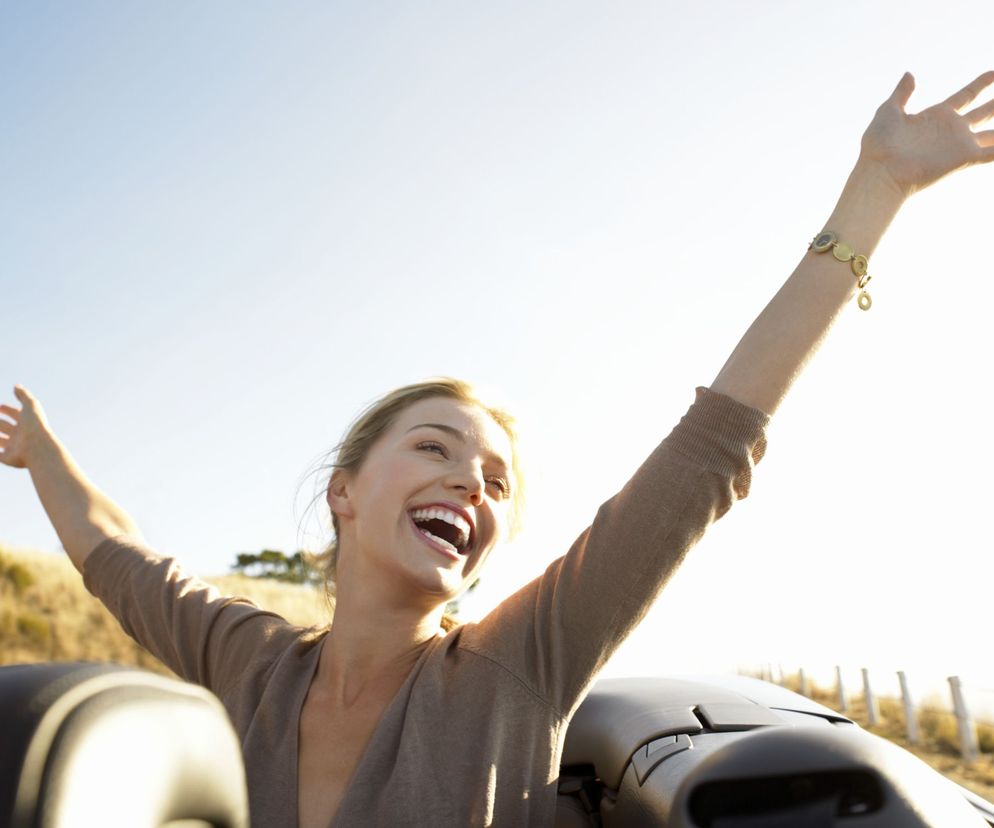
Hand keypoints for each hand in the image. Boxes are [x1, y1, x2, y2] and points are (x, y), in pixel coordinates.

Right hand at [0, 386, 51, 468]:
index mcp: (27, 422)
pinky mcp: (8, 458)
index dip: (7, 409)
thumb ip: (24, 395)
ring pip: (0, 441)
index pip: (16, 414)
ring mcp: (15, 447)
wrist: (38, 447)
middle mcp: (21, 435)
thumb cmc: (35, 425)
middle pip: (6, 427)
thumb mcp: (31, 405)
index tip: (0, 406)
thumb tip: (16, 386)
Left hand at [859, 71, 993, 197]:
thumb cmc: (879, 145)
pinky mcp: (964, 159)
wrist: (880, 171)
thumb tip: (910, 74)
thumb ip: (902, 93)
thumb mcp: (888, 111)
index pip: (965, 96)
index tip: (993, 72)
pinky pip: (993, 152)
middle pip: (984, 111)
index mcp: (936, 116)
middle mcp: (952, 130)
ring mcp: (959, 145)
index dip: (980, 84)